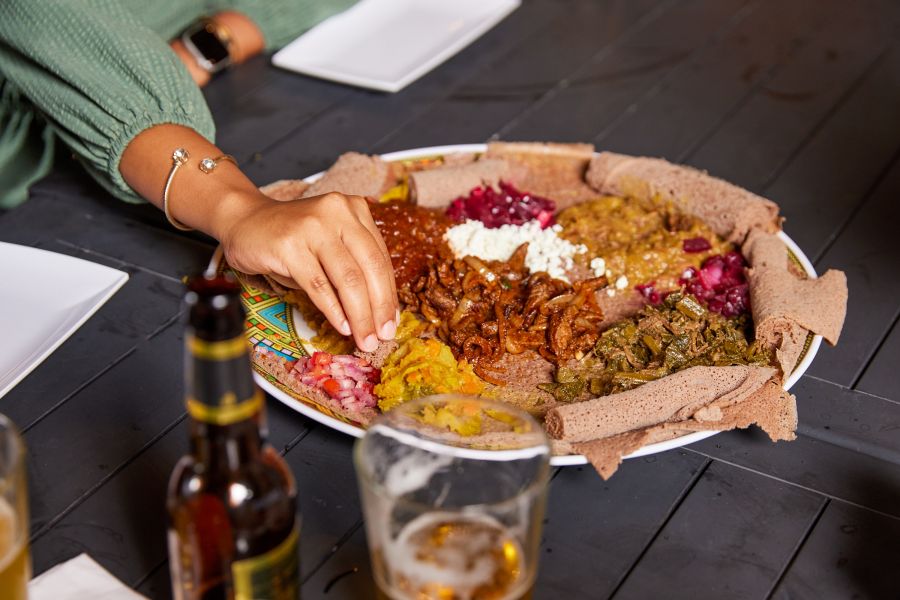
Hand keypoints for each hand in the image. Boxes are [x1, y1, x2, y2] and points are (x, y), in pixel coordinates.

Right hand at [219, 191, 398, 351]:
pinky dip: (333, 310)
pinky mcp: (289, 245)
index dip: (389, 294)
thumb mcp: (331, 245)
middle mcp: (337, 212)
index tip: (392, 321)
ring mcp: (313, 227)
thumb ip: (354, 267)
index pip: (380, 258)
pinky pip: (318, 285)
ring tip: (364, 339)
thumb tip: (379, 312)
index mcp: (354, 210)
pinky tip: (342, 327)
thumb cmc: (292, 239)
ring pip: (347, 279)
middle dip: (379, 308)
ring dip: (359, 316)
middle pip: (369, 268)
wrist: (244, 220)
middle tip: (383, 336)